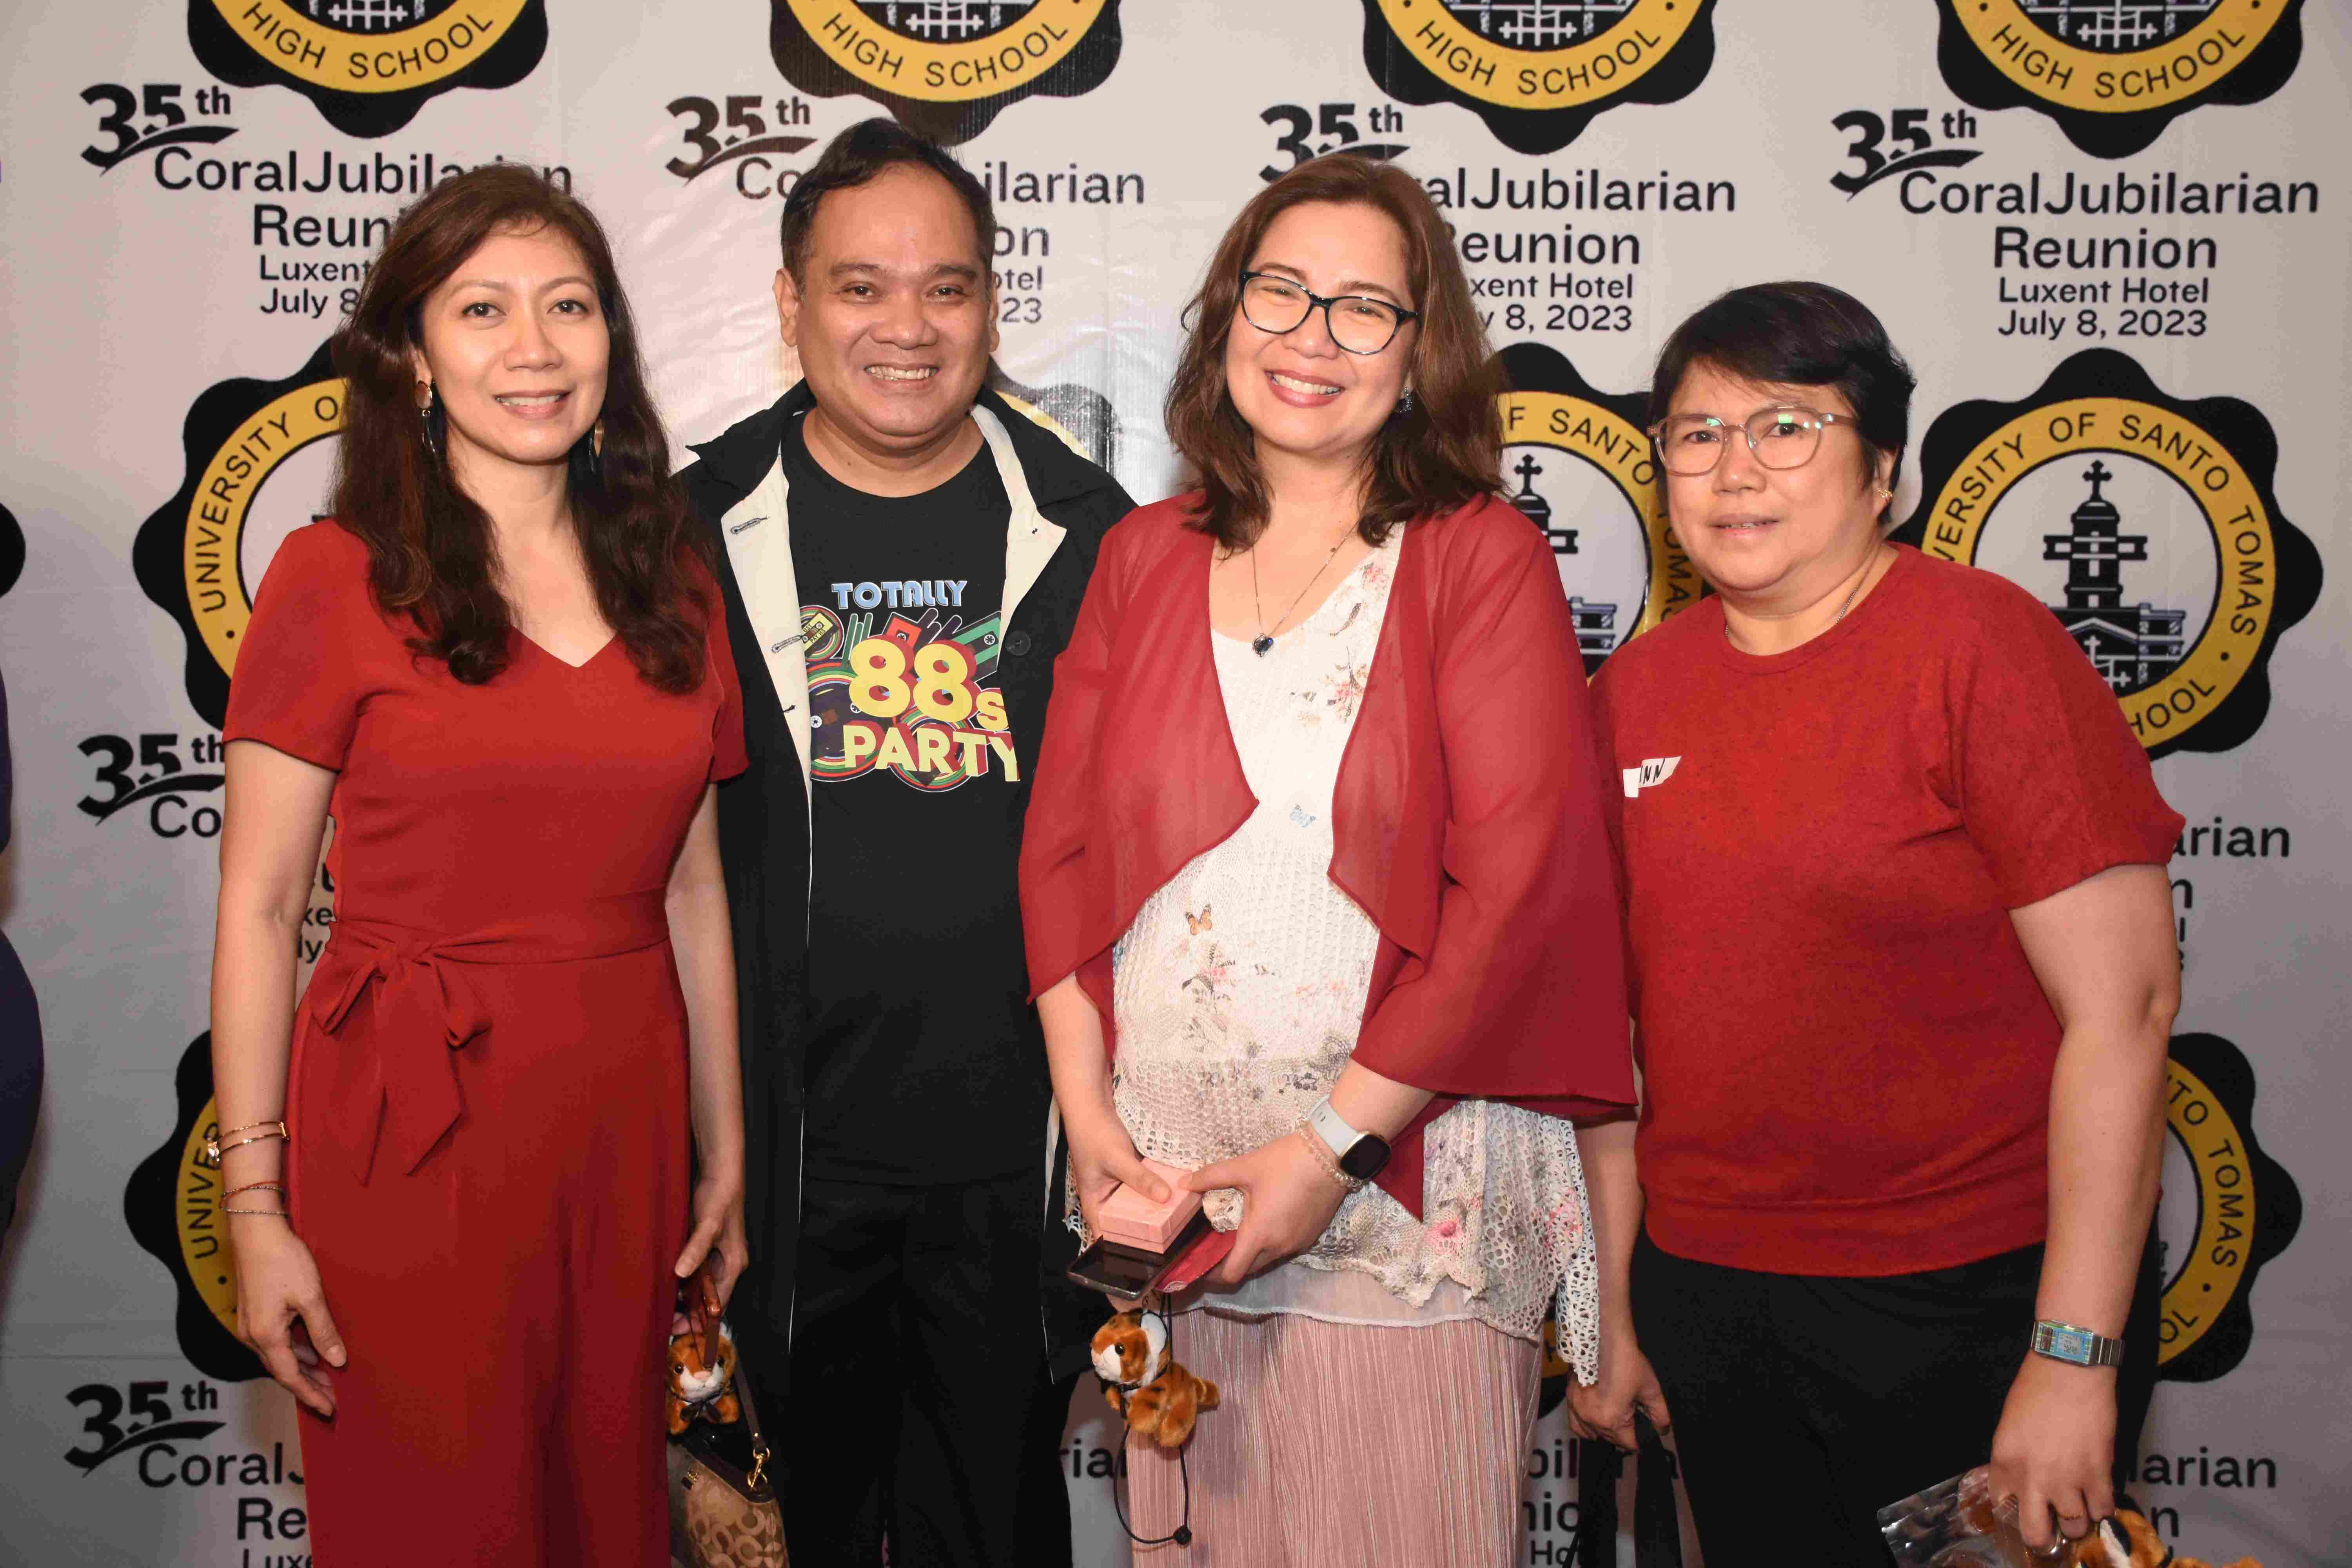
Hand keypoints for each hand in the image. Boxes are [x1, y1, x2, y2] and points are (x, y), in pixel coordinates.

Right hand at [228, 1216, 345, 1417]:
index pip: (290, 1377)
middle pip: (283, 1370)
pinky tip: (313, 1350)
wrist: (256, 1232)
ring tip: (329, 1376)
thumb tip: (337, 1360)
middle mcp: (252, 1336)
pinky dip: (295, 1351)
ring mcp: (250, 1325)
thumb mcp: (310, 1297)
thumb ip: (323, 1332)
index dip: (311, 1395)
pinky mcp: (254, 1314)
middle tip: (334, 1396)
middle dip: (308, 1385)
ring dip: (303, 1368)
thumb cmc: (282, 1260)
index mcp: (265, 1337)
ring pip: (279, 1356)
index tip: (329, 1409)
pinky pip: (275, 1342)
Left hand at [673, 1171, 748, 1314]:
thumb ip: (696, 1249)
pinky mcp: (706, 1247)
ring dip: (683, 1296)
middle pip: (709, 1298)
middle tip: (661, 1318)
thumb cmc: (719, 1198)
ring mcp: (717, 1256)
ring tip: (659, 1304)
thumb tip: (680, 1273)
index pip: (718, 1303)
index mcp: (733, 1265)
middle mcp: (727, 1264)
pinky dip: (680, 1280)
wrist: (720, 1173)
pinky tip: (663, 1282)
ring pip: (700, 1286)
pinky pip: (694, 1272)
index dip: (698, 1319)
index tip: (675, 1329)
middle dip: (688, 1311)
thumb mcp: (708, 1224)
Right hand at [1063, 1105, 1168, 1236]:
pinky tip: (1176, 1192)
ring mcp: (1119, 1185)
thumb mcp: (1118, 1159)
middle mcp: (1107, 1198)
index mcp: (1095, 1203)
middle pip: (1127, 1222)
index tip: (1148, 1255)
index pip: (1107, 1235)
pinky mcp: (1130, 1172)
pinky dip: (1156, 1189)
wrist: (1093, 1104)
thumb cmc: (1095, 1134)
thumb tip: (1166, 1198)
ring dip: (1154, 1207)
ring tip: (1179, 1218)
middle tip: (1172, 1237)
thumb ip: (1140, 1179)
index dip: (1124, 1248)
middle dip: (1147, 1229)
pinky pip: (1144, 1186)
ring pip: (1138, 1204)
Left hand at [1184, 1131, 1348, 1287]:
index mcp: (1259, 1234)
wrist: (1332, 1154)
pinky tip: (1264, 1221)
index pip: (1231, 1273)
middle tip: (1213, 1243)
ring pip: (1266, 1260)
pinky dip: (1269, 1243)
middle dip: (1228, 1262)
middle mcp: (1279, 1247)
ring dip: (1250, 1252)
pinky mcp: (1310, 1236)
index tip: (1199, 1264)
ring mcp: (1297, 1244)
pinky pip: (1283, 1249)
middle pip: (1247, 1269)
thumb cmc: (1286, 1161)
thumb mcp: (1245, 1166)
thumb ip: (1211, 1176)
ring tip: (1237, 1229)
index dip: (1212, 1275)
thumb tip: (1184, 1183)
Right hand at [1565, 1324, 1671, 1451]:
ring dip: (1606, 1430)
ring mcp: (1577, 1410)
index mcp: (1612, 1420)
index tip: (1644, 1429)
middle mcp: (1591, 1420)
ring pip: (1594, 1434)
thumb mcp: (1650, 1389)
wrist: (1603, 1338)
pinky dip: (1587, 1427)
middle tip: (1632, 1413)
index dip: (1640, 1439)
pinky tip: (1596, 1419)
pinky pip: (1576, 1425)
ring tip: (1616, 1415)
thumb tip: (1662, 1431)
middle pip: (1612, 1440)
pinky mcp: (1569, 1400)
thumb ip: (1659, 1414)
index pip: (1629, 1444)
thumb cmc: (1628, 1362)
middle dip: (1624, 1431)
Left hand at [1988, 1355, 2117, 1552]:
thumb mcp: (2009, 1426)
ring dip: (2077, 1521)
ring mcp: (2067, 1480)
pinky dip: (2102, 1508)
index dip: (2014, 1513)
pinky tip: (2097, 1494)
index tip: (2025, 1511)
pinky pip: (2103, 1511)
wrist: (2070, 1368)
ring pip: (2075, 1527)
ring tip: (2078, 1505)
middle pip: (2035, 1534)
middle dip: (2043, 1536)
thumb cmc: (2036, 1389)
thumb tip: (2021, 1485)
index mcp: (2003, 1462)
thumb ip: (2013, 1460)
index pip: (2002, 1507)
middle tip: (2051, 1525)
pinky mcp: (2098, 1475)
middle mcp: (2032, 1478)